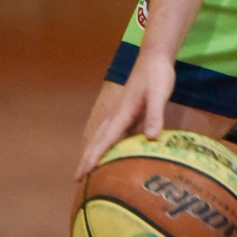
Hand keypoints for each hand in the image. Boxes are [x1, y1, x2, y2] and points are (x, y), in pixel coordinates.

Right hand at [74, 51, 176, 179]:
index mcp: (123, 114)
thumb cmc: (157, 76)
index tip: (82, 174)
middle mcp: (117, 115)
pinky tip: (109, 153)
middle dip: (87, 159)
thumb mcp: (159, 94)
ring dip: (93, 152)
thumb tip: (152, 137)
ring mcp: (120, 113)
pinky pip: (111, 133)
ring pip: (102, 137)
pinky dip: (105, 145)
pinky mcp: (126, 112)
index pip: (105, 141)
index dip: (93, 158)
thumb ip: (156, 114)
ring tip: (87, 169)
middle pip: (97, 140)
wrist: (154, 58)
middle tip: (77, 179)